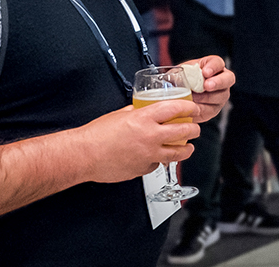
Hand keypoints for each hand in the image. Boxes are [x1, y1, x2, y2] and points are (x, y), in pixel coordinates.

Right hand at [78, 100, 198, 182]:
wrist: (84, 155)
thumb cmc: (96, 134)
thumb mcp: (121, 114)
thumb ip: (138, 112)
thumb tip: (146, 110)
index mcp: (144, 118)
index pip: (176, 109)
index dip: (189, 108)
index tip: (193, 109)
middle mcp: (150, 136)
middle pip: (184, 131)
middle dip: (193, 129)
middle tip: (194, 128)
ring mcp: (149, 155)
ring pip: (178, 153)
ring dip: (186, 149)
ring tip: (188, 147)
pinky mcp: (144, 169)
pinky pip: (159, 163)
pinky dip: (161, 160)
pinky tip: (159, 156)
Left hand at [183, 55, 232, 122]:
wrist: (177, 97)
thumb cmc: (179, 80)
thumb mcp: (177, 74)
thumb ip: (178, 74)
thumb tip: (173, 78)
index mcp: (212, 66)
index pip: (218, 62)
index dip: (213, 67)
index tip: (205, 72)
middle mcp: (221, 79)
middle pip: (228, 79)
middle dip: (218, 82)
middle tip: (207, 86)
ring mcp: (220, 95)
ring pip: (221, 96)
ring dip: (207, 98)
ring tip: (193, 98)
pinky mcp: (214, 109)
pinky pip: (211, 110)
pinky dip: (201, 109)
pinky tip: (193, 108)